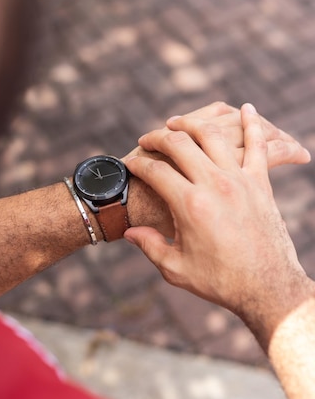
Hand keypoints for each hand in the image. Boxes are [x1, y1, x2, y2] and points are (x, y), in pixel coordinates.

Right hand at [124, 104, 310, 345]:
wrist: (268, 289)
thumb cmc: (220, 282)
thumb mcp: (176, 269)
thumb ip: (149, 246)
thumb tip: (130, 232)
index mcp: (189, 205)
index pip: (154, 170)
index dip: (137, 163)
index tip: (130, 162)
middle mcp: (214, 184)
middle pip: (179, 144)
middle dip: (157, 136)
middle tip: (147, 139)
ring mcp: (240, 180)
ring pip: (213, 135)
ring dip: (192, 123)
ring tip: (178, 122)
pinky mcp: (260, 183)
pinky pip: (258, 145)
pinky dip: (252, 124)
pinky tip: (247, 108)